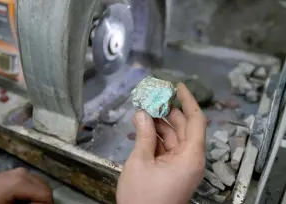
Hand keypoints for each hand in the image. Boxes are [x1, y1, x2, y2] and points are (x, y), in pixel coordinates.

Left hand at [0, 168, 52, 203]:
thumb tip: (43, 203)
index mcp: (20, 181)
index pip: (46, 194)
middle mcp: (23, 173)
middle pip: (45, 187)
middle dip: (43, 200)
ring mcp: (19, 171)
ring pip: (40, 183)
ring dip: (38, 196)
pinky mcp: (16, 173)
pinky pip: (32, 181)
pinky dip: (32, 191)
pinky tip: (22, 200)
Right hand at [117, 83, 206, 203]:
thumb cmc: (143, 196)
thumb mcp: (141, 162)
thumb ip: (144, 135)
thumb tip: (141, 114)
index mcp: (191, 156)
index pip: (196, 120)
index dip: (189, 101)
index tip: (178, 87)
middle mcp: (191, 158)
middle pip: (184, 127)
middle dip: (168, 112)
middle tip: (152, 98)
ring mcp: (182, 165)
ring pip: (174, 136)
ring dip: (159, 124)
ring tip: (141, 112)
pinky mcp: (173, 169)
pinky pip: (167, 147)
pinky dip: (155, 138)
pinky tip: (141, 129)